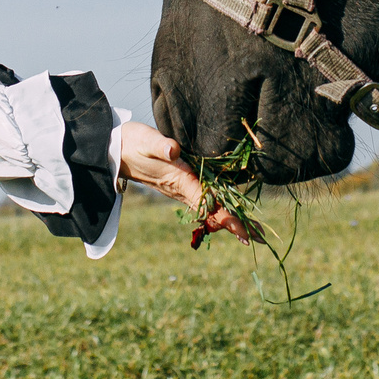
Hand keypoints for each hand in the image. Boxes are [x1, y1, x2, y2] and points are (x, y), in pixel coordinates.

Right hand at [116, 120, 250, 242]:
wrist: (117, 150)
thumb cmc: (133, 144)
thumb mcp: (146, 141)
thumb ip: (161, 145)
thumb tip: (174, 150)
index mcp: (181, 181)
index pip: (210, 205)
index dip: (229, 219)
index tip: (246, 234)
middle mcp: (184, 190)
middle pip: (215, 212)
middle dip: (237, 224)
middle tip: (262, 237)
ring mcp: (182, 189)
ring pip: (211, 207)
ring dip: (231, 218)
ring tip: (253, 228)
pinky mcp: (181, 183)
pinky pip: (205, 199)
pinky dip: (220, 207)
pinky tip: (231, 209)